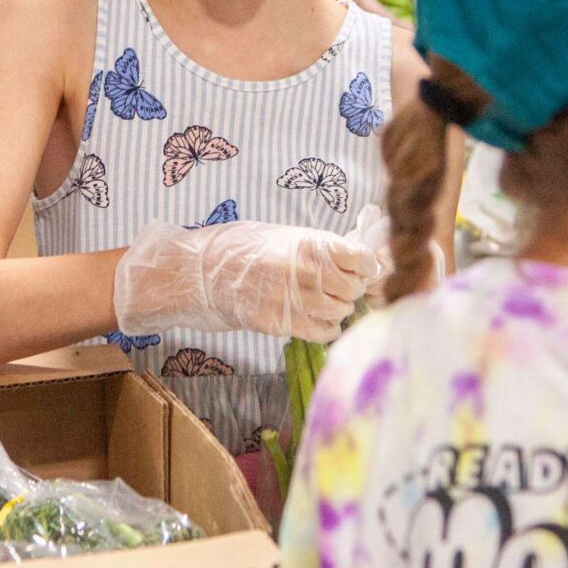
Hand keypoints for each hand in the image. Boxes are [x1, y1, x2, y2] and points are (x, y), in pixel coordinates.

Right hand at [116, 215, 387, 341]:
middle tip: (340, 289)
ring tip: (324, 304)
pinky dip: (326, 329)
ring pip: (340, 312)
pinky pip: (322, 332)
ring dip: (339, 311)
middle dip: (352, 290)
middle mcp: (305, 271)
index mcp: (310, 243)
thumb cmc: (245, 247)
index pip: (362, 259)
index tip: (359, 269)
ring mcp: (291, 298)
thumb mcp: (287, 235)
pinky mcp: (279, 323)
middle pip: (354, 289)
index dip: (365, 266)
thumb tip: (359, 255)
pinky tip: (316, 321)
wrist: (202, 270)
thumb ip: (321, 247)